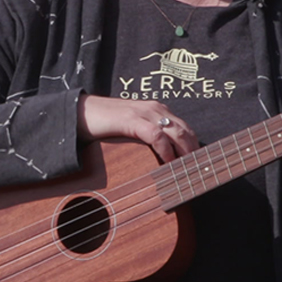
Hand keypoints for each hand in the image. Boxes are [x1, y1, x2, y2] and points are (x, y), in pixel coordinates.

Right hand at [77, 94, 197, 161]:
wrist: (78, 112)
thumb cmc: (104, 125)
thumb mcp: (133, 130)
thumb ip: (149, 138)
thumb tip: (165, 160)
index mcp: (158, 111)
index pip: (186, 128)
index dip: (196, 147)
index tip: (203, 165)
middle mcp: (156, 109)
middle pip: (187, 131)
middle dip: (197, 152)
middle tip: (202, 172)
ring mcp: (144, 113)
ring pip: (177, 132)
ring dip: (186, 152)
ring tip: (190, 170)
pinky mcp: (131, 119)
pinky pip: (156, 134)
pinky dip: (165, 149)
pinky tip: (168, 163)